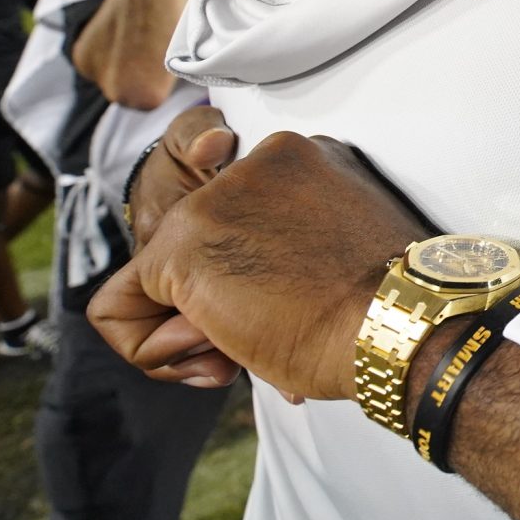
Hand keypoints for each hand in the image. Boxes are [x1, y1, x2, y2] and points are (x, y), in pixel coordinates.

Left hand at [89, 131, 431, 401]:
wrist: (401, 323)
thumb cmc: (391, 310)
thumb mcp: (341, 254)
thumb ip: (290, 249)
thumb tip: (239, 299)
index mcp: (309, 161)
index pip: (240, 213)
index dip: (250, 268)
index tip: (286, 301)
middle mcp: (262, 160)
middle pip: (198, 238)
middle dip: (217, 297)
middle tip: (265, 332)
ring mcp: (217, 197)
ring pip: (157, 270)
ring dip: (193, 325)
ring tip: (246, 349)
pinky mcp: (183, 239)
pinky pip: (118, 304)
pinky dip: (150, 346)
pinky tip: (215, 358)